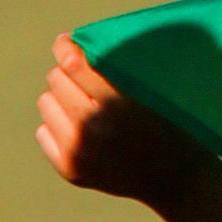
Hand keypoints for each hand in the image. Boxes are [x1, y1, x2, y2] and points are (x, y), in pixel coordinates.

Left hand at [36, 35, 202, 203]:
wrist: (178, 180)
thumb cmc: (173, 127)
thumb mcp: (154, 94)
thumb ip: (117, 74)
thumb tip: (76, 50)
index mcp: (116, 103)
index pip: (73, 64)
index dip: (66, 47)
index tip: (66, 41)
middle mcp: (91, 127)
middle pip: (55, 80)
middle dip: (67, 73)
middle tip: (82, 76)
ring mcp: (77, 151)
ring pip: (46, 104)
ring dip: (61, 99)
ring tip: (81, 102)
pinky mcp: (70, 169)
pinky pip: (44, 132)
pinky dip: (58, 125)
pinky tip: (78, 127)